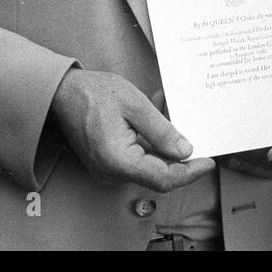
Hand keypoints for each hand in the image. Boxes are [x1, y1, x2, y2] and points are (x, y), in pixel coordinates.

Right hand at [50, 68, 214, 190]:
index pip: (164, 179)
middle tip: (196, 132)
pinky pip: (138, 156)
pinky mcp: (108, 161)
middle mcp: (111, 171)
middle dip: (180, 154)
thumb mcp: (135, 105)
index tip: (208, 161)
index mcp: (118, 160)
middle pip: (159, 173)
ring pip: (150, 164)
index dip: (190, 172)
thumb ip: (162, 131)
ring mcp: (108, 169)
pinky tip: (158, 117)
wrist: (62, 92)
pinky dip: (152, 140)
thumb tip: (185, 151)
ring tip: (171, 112)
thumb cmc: (93, 93)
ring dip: (166, 142)